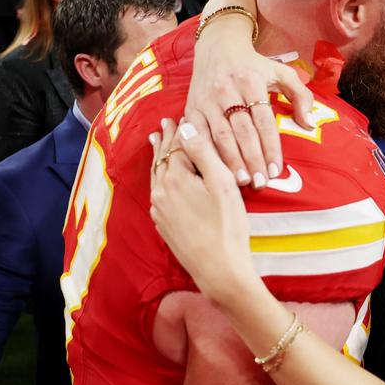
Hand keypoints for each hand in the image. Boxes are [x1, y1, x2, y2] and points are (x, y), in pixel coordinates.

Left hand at [149, 118, 255, 300]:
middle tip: (166, 123)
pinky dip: (159, 177)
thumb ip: (203, 152)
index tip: (180, 115)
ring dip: (159, 157)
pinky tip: (161, 178)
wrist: (219, 270)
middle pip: (163, 159)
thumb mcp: (222, 183)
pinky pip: (158, 192)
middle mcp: (162, 192)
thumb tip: (185, 126)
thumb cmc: (228, 226)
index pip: (178, 145)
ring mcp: (160, 210)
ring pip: (157, 175)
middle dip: (166, 140)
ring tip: (156, 142)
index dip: (181, 129)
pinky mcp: (163, 225)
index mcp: (176, 178)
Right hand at [184, 0, 313, 186]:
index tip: (276, 170)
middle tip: (261, 183)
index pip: (263, 120)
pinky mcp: (191, 107)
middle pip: (242, 131)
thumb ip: (300, 96)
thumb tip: (310, 124)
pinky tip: (215, 170)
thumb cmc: (253, 64)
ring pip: (219, 135)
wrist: (217, 46)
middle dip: (252, 159)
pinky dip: (207, 154)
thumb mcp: (281, 72)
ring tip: (243, 182)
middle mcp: (227, 90)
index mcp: (251, 81)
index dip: (270, 147)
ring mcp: (207, 100)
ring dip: (231, 161)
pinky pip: (198, 135)